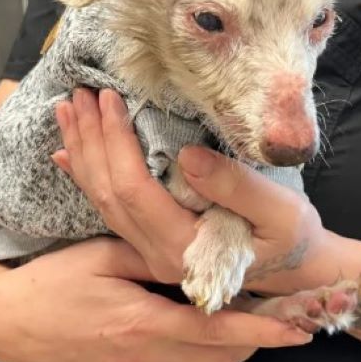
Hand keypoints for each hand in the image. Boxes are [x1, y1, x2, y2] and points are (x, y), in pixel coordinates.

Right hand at [0, 238, 311, 361]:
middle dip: (249, 341)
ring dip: (221, 351)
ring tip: (232, 320)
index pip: (218, 332)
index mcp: (144, 324)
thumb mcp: (101, 255)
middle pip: (217, 359)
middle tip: (266, 314)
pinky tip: (181, 335)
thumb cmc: (54, 282)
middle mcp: (145, 360)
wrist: (10, 323)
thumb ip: (151, 257)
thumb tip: (191, 255)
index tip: (299, 332)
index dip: (262, 333)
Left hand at [52, 89, 327, 289]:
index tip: (109, 98)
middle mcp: (156, 253)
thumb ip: (235, 187)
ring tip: (68, 110)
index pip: (134, 190)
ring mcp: (149, 251)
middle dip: (90, 139)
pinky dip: (86, 176)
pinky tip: (67, 153)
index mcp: (184, 247)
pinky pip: (108, 208)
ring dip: (82, 152)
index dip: (116, 142)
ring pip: (101, 200)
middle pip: (108, 193)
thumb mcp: (280, 212)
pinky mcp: (150, 242)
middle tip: (79, 94)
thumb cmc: (291, 237)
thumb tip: (186, 155)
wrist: (293, 267)